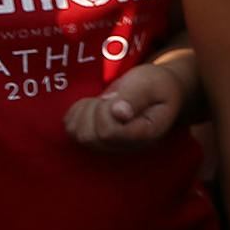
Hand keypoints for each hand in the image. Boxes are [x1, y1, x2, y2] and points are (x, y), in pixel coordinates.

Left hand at [63, 63, 185, 151]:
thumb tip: (118, 114)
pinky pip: (72, 128)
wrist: (158, 88)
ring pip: (78, 134)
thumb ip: (135, 98)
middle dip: (95, 110)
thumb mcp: (151, 84)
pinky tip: (95, 104)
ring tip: (104, 100)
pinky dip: (77, 112)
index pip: (109, 133)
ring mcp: (110, 144)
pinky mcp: (97, 137)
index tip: (118, 97)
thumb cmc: (157, 85)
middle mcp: (126, 145)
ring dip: (85, 111)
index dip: (105, 111)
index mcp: (145, 134)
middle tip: (112, 97)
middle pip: (90, 136)